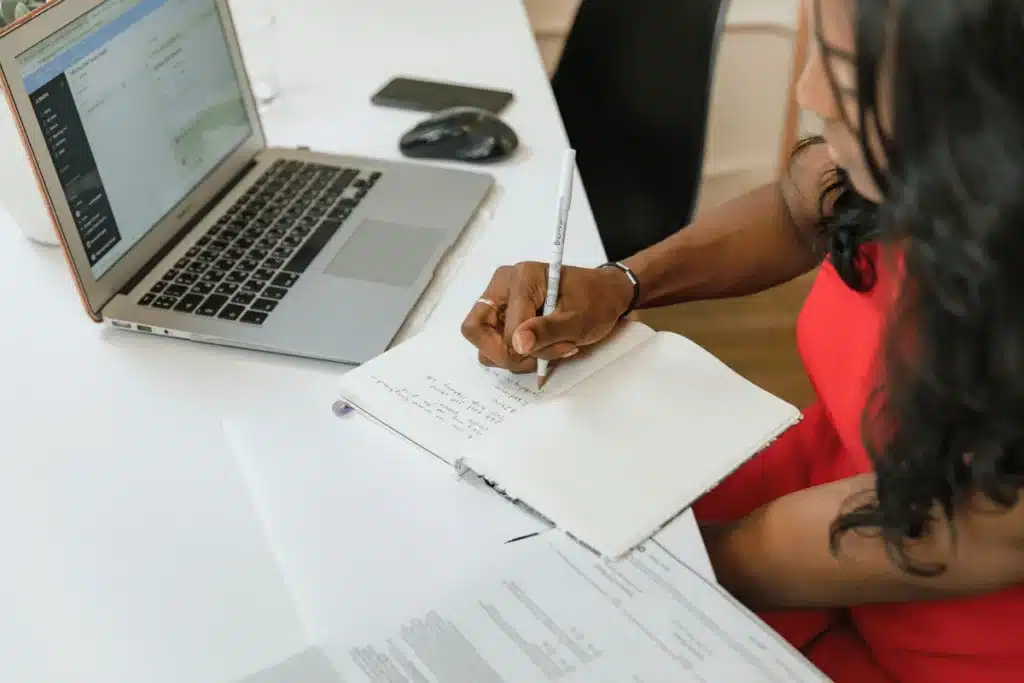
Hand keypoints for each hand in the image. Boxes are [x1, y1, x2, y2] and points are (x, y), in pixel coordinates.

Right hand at [461, 262, 634, 372]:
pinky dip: (514, 352)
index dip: (526, 349)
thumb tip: (518, 344)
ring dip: (512, 356)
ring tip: (546, 350)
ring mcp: (500, 299)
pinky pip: (494, 342)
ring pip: (483, 341)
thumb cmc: (596, 302)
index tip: (561, 348)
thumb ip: (548, 331)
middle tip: (537, 359)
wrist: (605, 294)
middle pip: (476, 330)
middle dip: (505, 354)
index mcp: (521, 278)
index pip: (505, 328)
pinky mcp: (502, 313)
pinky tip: (540, 347)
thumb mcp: (579, 320)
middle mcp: (503, 285)